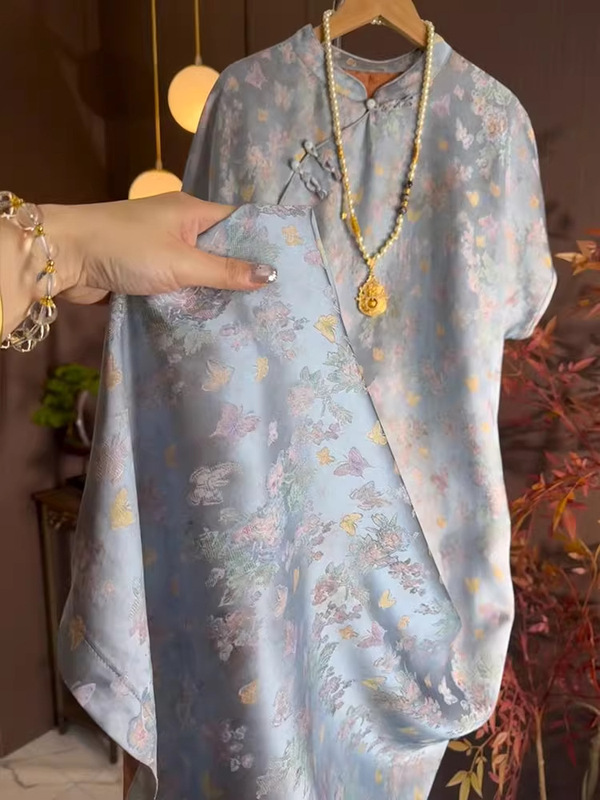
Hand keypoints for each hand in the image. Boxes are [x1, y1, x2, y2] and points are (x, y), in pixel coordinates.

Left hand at [44, 192, 275, 304]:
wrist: (65, 257)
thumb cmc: (126, 249)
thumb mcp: (182, 262)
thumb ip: (225, 271)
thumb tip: (272, 275)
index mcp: (191, 210)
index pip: (238, 222)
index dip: (262, 242)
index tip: (289, 268)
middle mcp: (179, 226)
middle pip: (221, 249)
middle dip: (241, 273)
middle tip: (276, 300)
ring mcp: (161, 249)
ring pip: (199, 271)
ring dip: (215, 290)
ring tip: (253, 314)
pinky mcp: (146, 271)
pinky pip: (179, 285)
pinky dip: (192, 298)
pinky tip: (214, 318)